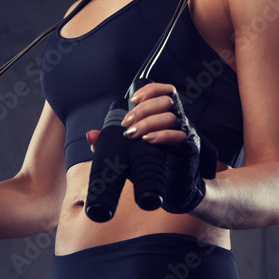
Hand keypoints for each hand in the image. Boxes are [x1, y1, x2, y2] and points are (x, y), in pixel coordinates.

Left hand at [87, 82, 217, 214]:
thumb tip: (91, 134)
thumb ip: (108, 142)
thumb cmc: (148, 163)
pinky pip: (178, 136)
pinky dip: (162, 135)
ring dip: (149, 122)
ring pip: (171, 116)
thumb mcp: (126, 151)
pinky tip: (148, 140)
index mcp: (163, 115)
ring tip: (134, 134)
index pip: (165, 91)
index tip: (132, 100)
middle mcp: (176, 119)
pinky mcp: (187, 147)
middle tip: (127, 123)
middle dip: (143, 109)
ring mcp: (183, 132)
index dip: (150, 90)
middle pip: (165, 101)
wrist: (170, 187)